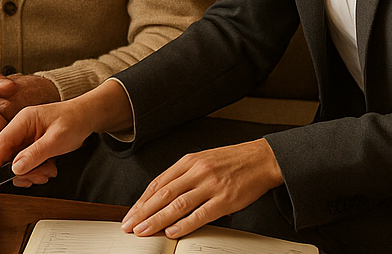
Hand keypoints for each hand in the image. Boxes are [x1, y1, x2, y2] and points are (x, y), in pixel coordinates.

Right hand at [0, 79, 135, 187]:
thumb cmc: (74, 120)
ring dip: (32, 172)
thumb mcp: (56, 140)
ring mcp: (25, 137)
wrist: (87, 117)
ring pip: (17, 162)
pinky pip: (26, 162)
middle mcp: (21, 128)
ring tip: (48, 170)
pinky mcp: (31, 145)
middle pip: (8, 156)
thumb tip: (16, 168)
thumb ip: (35, 154)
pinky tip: (48, 168)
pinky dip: (36, 170)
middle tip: (39, 175)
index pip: (1, 142)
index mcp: (23, 120)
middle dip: (22, 171)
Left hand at [121, 139, 283, 238]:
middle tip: (129, 226)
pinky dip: (184, 224)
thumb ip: (183, 176)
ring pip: (177, 204)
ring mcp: (211, 185)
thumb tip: (161, 196)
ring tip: (144, 231)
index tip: (131, 214)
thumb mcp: (203, 160)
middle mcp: (197, 172)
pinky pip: (201, 214)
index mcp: (188, 161)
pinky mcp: (225, 199)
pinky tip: (172, 232)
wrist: (262, 159)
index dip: (142, 200)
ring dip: (157, 219)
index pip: (158, 183)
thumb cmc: (232, 161)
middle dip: (143, 212)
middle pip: (162, 194)